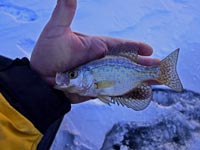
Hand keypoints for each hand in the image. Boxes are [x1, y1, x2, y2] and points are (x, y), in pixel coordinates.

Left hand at [30, 0, 158, 102]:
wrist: (40, 79)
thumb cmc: (47, 54)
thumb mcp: (56, 30)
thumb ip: (65, 12)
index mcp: (97, 45)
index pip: (121, 45)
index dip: (136, 47)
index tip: (149, 49)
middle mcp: (102, 61)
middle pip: (128, 63)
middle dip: (144, 65)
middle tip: (161, 67)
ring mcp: (101, 76)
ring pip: (125, 77)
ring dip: (141, 79)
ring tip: (157, 80)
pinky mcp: (97, 89)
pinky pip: (116, 90)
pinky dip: (129, 91)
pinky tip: (141, 92)